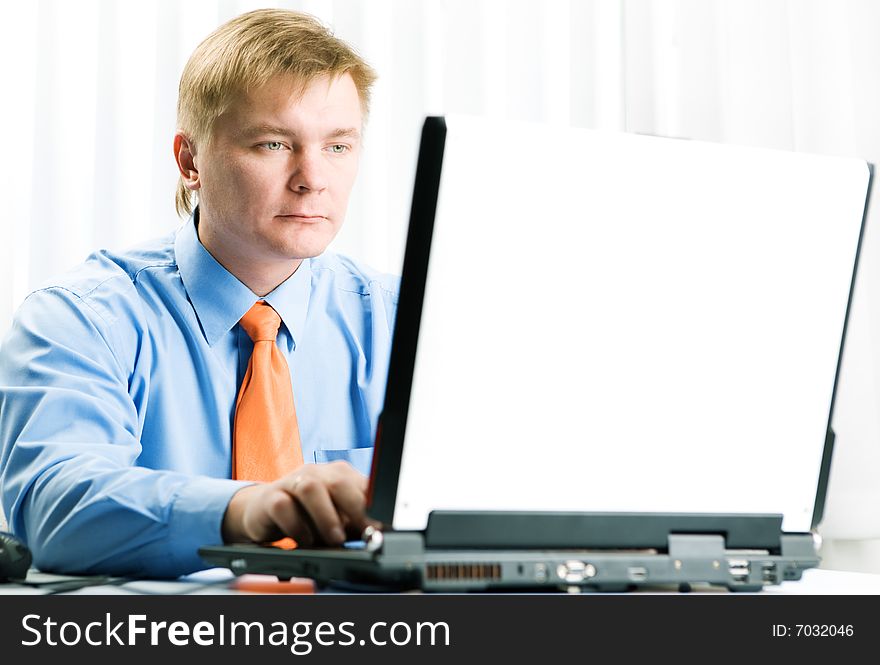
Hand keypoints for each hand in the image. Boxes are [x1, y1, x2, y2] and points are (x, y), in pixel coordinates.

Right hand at [221, 461, 378, 545]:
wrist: (263, 509)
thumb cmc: (305, 513)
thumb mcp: (335, 517)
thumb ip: (355, 522)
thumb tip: (377, 534)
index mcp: (338, 474)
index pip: (361, 483)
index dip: (375, 505)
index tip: (382, 526)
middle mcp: (316, 473)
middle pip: (338, 481)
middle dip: (355, 508)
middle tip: (363, 532)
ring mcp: (292, 482)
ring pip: (311, 489)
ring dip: (326, 516)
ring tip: (335, 539)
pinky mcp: (270, 497)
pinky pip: (283, 506)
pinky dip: (296, 525)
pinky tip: (305, 540)